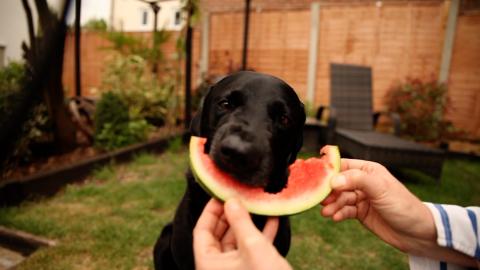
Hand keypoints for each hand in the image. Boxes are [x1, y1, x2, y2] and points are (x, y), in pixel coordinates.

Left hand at [193, 198, 291, 269]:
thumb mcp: (252, 246)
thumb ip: (240, 221)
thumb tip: (230, 200)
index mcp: (208, 264)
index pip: (202, 231)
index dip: (211, 210)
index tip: (222, 193)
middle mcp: (218, 268)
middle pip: (218, 234)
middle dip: (231, 215)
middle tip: (241, 196)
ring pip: (237, 241)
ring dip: (248, 223)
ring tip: (258, 205)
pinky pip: (251, 250)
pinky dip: (260, 235)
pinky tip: (273, 220)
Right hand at [321, 158, 476, 266]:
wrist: (417, 233)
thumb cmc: (404, 206)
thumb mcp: (380, 188)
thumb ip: (356, 180)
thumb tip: (333, 179)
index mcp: (368, 170)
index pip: (343, 165)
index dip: (329, 168)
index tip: (315, 173)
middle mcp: (363, 182)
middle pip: (337, 183)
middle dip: (328, 191)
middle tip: (321, 199)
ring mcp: (361, 198)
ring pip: (339, 198)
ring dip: (332, 205)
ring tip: (327, 213)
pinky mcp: (360, 212)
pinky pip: (344, 210)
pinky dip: (339, 213)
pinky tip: (336, 218)